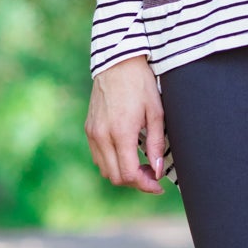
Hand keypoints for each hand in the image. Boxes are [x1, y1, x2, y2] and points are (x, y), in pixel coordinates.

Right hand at [85, 56, 164, 193]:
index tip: (158, 185)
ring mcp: (92, 133)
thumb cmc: (141, 84)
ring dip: (123, 173)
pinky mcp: (88, 128)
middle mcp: (102, 136)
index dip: (145, 185)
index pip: (129, 174)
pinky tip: (126, 154)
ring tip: (141, 164)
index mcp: (120, 133)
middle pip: (116, 177)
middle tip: (152, 174)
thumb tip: (157, 171)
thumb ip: (156, 145)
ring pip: (104, 170)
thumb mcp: (156, 113)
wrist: (118, 62)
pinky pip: (98, 157)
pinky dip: (111, 163)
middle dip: (136, 181)